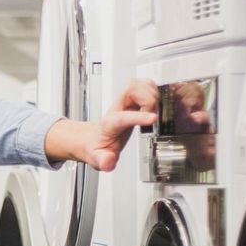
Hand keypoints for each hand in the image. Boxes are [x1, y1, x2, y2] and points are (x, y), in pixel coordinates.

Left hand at [42, 78, 156, 171]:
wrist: (91, 139)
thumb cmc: (97, 147)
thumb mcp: (98, 159)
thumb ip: (103, 160)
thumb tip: (107, 162)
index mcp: (110, 123)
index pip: (123, 117)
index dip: (138, 117)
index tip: (152, 119)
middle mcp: (118, 108)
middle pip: (132, 89)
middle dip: (148, 101)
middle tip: (151, 116)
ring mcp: (125, 101)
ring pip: (139, 84)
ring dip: (151, 94)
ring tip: (151, 109)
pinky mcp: (132, 98)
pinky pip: (145, 85)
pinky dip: (153, 91)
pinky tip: (152, 104)